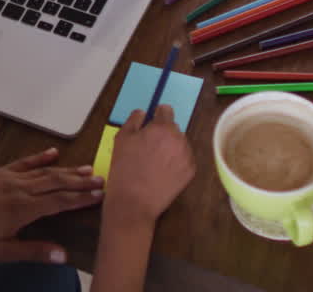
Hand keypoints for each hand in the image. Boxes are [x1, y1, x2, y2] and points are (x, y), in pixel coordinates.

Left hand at [0, 148, 103, 262]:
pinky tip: (53, 153)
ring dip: (67, 170)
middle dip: (80, 181)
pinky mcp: (0, 172)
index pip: (60, 201)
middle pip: (57, 182)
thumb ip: (33, 251)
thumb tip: (62, 255)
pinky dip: (40, 157)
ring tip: (87, 168)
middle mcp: (20, 189)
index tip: (100, 195)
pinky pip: (24, 162)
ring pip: (44, 171)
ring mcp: (9, 178)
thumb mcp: (2, 251)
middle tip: (101, 179)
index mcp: (23, 209)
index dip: (81, 198)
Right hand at [103, 106, 195, 227]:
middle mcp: (179, 139)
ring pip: (180, 144)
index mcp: (162, 127)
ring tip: (155, 162)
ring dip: (170, 147)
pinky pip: (184, 159)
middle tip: (148, 147)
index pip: (166, 110)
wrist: (134, 202)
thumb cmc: (125, 169)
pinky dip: (176, 162)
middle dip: (163, 133)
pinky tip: (162, 171)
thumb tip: (142, 113)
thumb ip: (133, 120)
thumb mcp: (121, 138)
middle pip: (173, 128)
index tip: (151, 123)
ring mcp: (187, 156)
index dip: (157, 115)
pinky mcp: (190, 172)